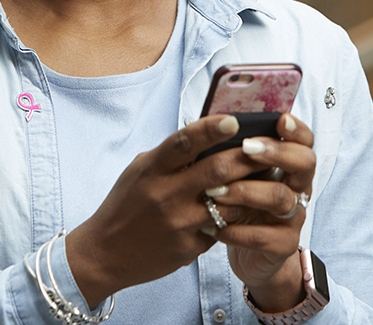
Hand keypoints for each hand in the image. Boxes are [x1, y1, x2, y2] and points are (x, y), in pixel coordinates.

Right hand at [65, 114, 266, 306]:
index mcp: (152, 170)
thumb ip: (171, 155)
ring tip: (267, 177)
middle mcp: (166, 195)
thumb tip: (205, 132)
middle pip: (217, 171)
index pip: (184, 143)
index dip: (210, 129)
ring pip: (229, 203)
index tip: (233, 120)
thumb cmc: (126, 204)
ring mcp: (179, 223)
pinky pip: (221, 228)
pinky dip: (233, 217)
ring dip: (250, 190)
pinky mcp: (188, 247)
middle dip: (246, 157)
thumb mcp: (141, 171)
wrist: (105, 253)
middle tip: (267, 147)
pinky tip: (243, 210)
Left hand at [204, 113, 315, 312]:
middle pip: (304, 163)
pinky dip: (235, 231)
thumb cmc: (240, 205)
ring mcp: (293, 217)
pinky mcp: (282, 245)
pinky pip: (263, 237)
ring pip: (279, 197)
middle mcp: (297, 188)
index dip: (296, 130)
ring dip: (245, 191)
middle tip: (246, 148)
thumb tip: (213, 123)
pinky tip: (213, 226)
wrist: (249, 255)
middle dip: (276, 152)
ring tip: (213, 191)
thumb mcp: (240, 176)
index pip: (304, 141)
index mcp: (289, 166)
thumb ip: (235, 153)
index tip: (280, 119)